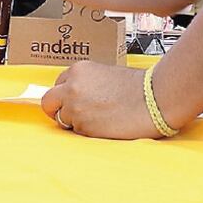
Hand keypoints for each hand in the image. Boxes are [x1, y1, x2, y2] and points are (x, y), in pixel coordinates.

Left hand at [40, 61, 160, 138]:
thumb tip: (80, 95)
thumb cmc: (137, 86)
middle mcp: (71, 87)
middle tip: (71, 115)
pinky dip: (86, 132)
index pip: (58, 84)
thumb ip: (87, 83)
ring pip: (62, 119)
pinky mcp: (83, 127)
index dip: (65, 94)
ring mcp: (75, 108)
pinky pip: (76, 132)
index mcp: (78, 70)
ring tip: (97, 120)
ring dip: (74, 122)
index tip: (73, 100)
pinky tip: (104, 126)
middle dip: (57, 109)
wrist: (153, 99)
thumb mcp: (105, 74)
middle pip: (49, 102)